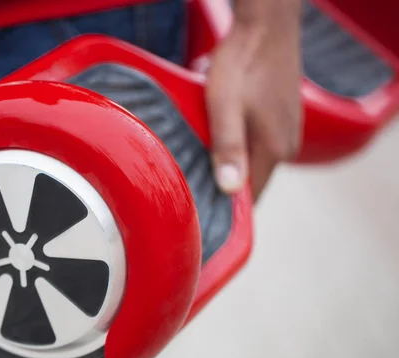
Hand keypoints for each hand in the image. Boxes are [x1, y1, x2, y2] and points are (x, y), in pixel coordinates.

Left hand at [206, 0, 303, 199]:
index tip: (200, 209)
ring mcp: (288, 130)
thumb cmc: (243, 63)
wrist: (265, 26)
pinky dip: (240, 145)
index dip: (226, 207)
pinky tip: (221, 134)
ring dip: (230, 163)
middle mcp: (287, 145)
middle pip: (251, 181)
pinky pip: (258, 144)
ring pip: (254, 161)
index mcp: (274, 149)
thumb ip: (228, 147)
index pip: (251, 198)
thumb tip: (230, 190)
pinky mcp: (283, 117)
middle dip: (224, 185)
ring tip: (203, 157)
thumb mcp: (224, 106)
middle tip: (192, 181)